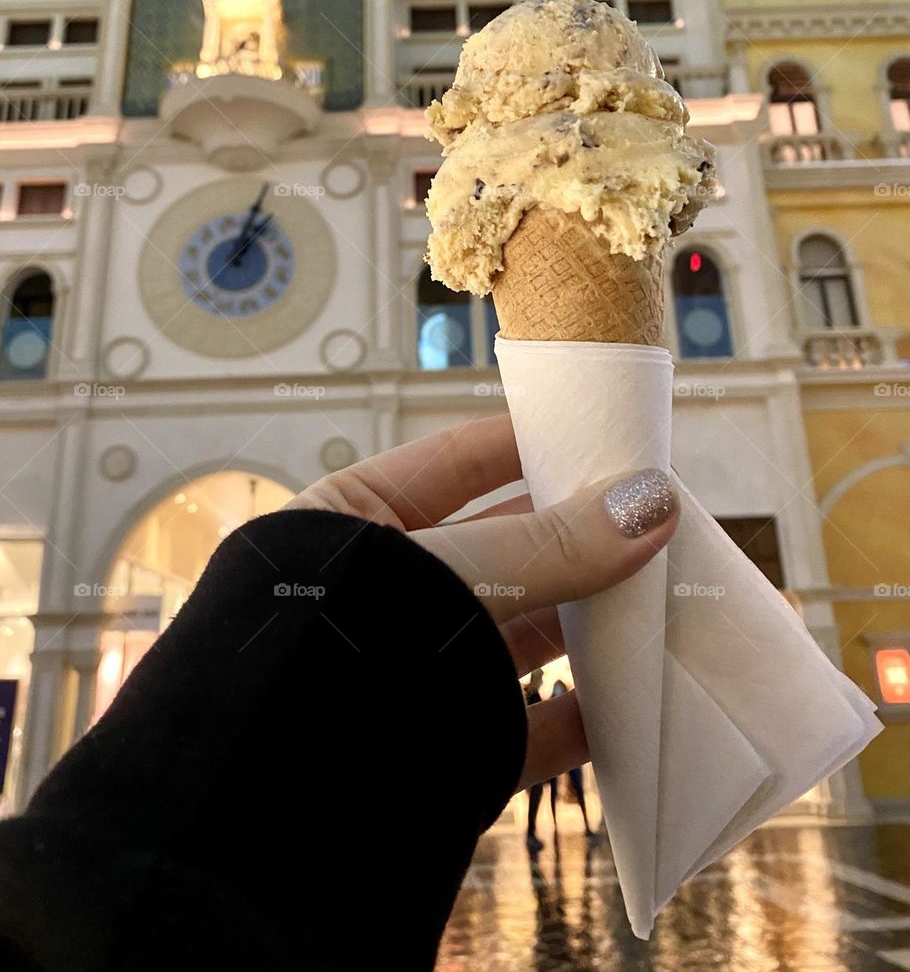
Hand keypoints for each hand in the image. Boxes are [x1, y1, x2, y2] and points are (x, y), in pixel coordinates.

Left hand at [286, 414, 678, 790]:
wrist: (262, 809)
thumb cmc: (334, 647)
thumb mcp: (446, 575)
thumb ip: (547, 544)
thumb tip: (650, 501)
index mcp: (356, 521)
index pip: (461, 462)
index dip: (536, 444)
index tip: (614, 438)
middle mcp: (387, 591)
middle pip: (504, 550)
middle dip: (580, 537)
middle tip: (663, 521)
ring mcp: (416, 670)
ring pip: (520, 634)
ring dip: (590, 621)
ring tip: (666, 599)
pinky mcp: (442, 749)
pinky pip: (526, 723)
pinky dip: (581, 713)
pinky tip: (635, 695)